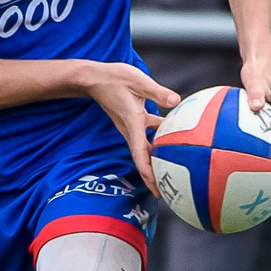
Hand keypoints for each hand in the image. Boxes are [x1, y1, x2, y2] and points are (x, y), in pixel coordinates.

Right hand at [78, 62, 180, 196]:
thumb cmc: (114, 78)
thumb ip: (158, 92)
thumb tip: (176, 101)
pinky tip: (173, 136)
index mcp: (133, 122)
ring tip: (169, 171)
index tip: (156, 188)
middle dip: (152, 177)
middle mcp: (130, 129)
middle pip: (142, 159)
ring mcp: (130, 126)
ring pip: (144, 149)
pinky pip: (146, 136)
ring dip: (155, 161)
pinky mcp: (132, 120)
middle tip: (165, 192)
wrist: (94, 78)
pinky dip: (158, 141)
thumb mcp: (138, 80)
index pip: (140, 153)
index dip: (148, 173)